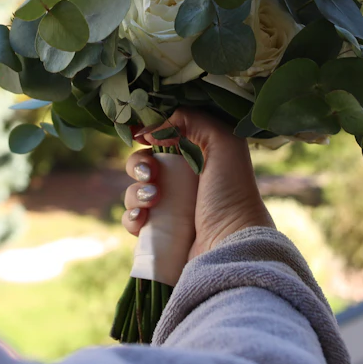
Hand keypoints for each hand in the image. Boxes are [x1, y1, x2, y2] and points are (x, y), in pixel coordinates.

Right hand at [122, 109, 272, 261]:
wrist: (230, 244)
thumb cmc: (230, 191)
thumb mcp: (223, 141)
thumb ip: (192, 119)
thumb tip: (153, 128)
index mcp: (198, 157)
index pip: (163, 139)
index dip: (148, 135)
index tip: (142, 136)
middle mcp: (183, 181)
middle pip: (143, 163)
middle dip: (139, 164)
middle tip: (151, 173)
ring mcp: (169, 208)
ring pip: (134, 190)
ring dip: (136, 192)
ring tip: (153, 200)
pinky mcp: (158, 233)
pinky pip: (132, 219)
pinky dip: (132, 216)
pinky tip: (143, 219)